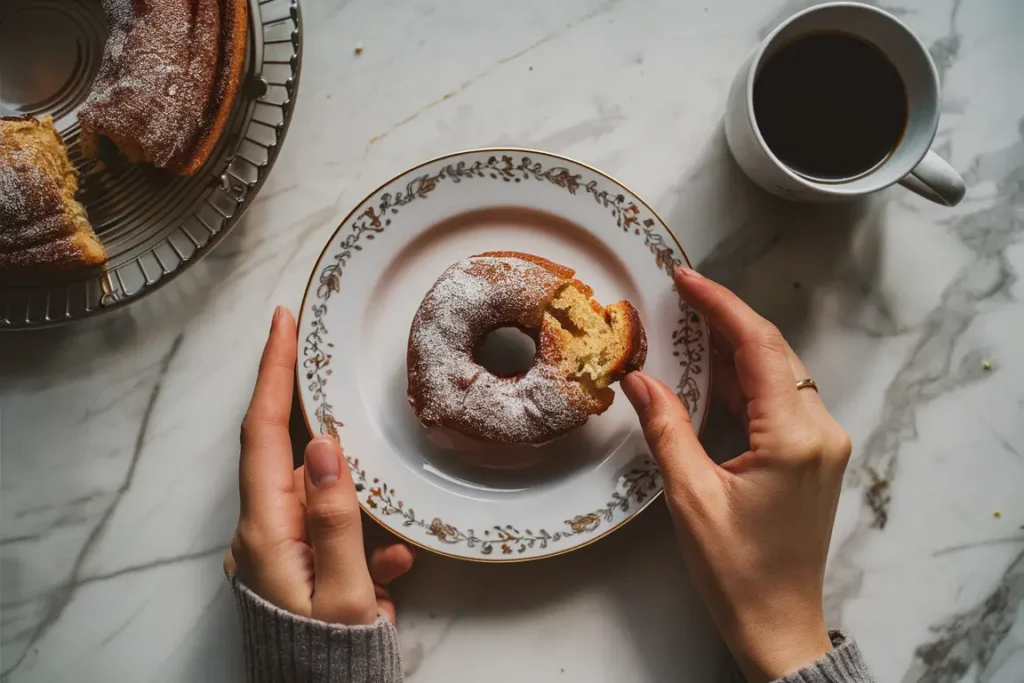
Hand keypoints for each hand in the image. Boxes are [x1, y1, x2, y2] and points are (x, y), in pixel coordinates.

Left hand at [224, 306, 414, 624]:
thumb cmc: (328, 661)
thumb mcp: (342, 593)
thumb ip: (334, 518)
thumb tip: (323, 448)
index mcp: (266, 531)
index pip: (263, 433)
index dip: (271, 373)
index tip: (281, 324)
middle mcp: (264, 534)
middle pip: (288, 456)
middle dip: (317, 424)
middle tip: (336, 382)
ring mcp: (281, 551)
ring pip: (319, 496)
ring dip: (353, 500)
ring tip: (379, 533)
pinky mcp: (299, 568)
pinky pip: (332, 534)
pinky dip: (361, 542)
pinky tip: (387, 570)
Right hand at [622, 269, 850, 682]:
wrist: (779, 623)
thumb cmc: (737, 570)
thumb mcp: (691, 497)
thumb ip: (667, 429)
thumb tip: (640, 379)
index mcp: (796, 438)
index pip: (759, 347)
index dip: (721, 305)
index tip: (686, 279)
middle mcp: (821, 431)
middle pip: (773, 353)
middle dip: (725, 320)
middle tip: (680, 295)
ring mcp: (822, 443)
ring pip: (777, 374)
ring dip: (733, 350)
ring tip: (686, 327)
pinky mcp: (814, 456)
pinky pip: (779, 401)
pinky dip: (743, 382)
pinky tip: (708, 374)